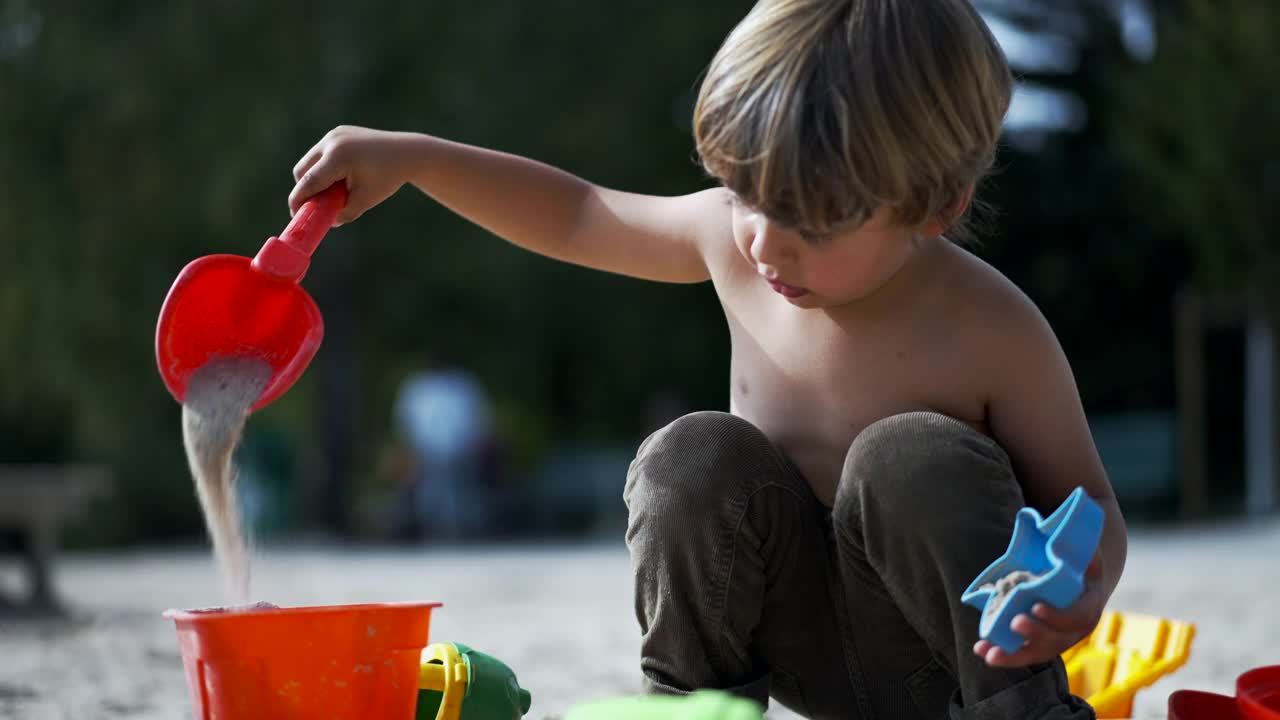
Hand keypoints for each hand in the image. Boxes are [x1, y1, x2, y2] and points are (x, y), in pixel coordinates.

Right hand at [289, 125, 416, 224]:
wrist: (406, 152)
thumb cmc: (387, 177)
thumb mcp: (366, 200)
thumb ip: (343, 213)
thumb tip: (325, 221)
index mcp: (339, 157)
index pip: (308, 182)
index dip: (298, 201)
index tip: (296, 216)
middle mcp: (332, 141)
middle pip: (302, 171)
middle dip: (305, 190)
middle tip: (317, 206)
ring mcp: (334, 134)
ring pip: (310, 162)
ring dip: (314, 179)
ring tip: (336, 191)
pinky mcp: (338, 132)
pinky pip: (321, 154)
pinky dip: (324, 168)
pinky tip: (343, 177)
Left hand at [973, 551, 1105, 667]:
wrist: (1081, 581)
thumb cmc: (1076, 562)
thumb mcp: (1080, 550)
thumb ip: (1069, 544)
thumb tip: (1046, 528)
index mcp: (1089, 605)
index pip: (1077, 616)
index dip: (1058, 615)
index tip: (1036, 606)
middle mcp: (1076, 629)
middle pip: (1057, 639)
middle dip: (1035, 634)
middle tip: (1014, 623)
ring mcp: (1058, 639)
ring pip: (1038, 653)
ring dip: (1014, 655)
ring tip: (990, 653)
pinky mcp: (1041, 644)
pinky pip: (1024, 654)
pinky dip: (1004, 655)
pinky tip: (981, 651)